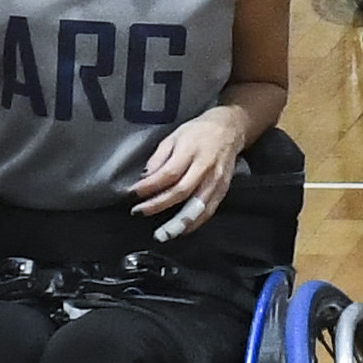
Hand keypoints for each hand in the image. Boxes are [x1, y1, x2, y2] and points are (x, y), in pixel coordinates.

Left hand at [125, 107, 254, 233]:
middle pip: (181, 191)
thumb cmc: (199, 132)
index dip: (149, 186)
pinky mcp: (223, 190)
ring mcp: (216, 180)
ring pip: (196, 206)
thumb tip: (144, 178)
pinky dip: (194, 223)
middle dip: (158, 205)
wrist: (229, 130)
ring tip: (162, 233)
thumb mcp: (174, 137)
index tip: (133, 194)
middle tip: (139, 213)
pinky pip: (208, 211)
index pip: (168, 173)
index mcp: (191, 150)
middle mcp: (205, 167)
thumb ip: (158, 158)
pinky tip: (181, 230)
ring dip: (177, 222)